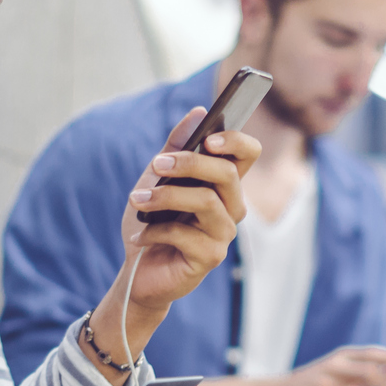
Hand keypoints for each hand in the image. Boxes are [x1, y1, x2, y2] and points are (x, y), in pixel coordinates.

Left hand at [86, 110, 262, 374]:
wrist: (138, 272)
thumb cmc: (152, 223)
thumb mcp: (156, 179)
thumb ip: (176, 148)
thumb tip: (198, 113)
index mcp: (222, 184)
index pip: (248, 154)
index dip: (236, 141)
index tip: (209, 137)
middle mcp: (231, 207)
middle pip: (228, 174)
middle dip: (190, 163)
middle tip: (157, 163)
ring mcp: (223, 234)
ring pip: (207, 201)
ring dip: (166, 196)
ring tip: (137, 199)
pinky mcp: (210, 258)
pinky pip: (186, 234)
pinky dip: (155, 231)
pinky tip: (139, 237)